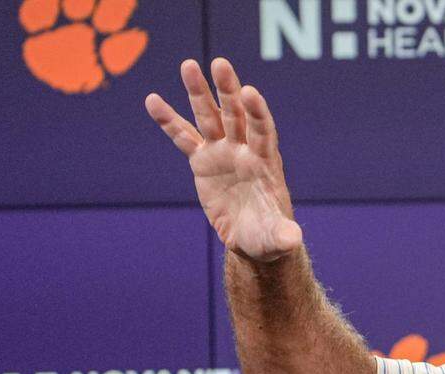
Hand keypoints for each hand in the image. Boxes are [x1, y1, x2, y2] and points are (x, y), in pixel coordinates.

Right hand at [146, 58, 302, 262]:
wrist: (253, 236)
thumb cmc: (270, 236)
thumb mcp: (276, 238)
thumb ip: (282, 234)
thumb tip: (291, 239)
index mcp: (266, 163)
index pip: (262, 131)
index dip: (256, 112)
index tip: (249, 92)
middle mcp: (245, 150)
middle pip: (236, 115)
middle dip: (228, 90)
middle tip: (220, 64)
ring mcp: (223, 152)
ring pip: (210, 117)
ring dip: (198, 92)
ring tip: (188, 65)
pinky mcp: (204, 161)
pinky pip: (184, 137)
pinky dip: (169, 120)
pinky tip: (152, 100)